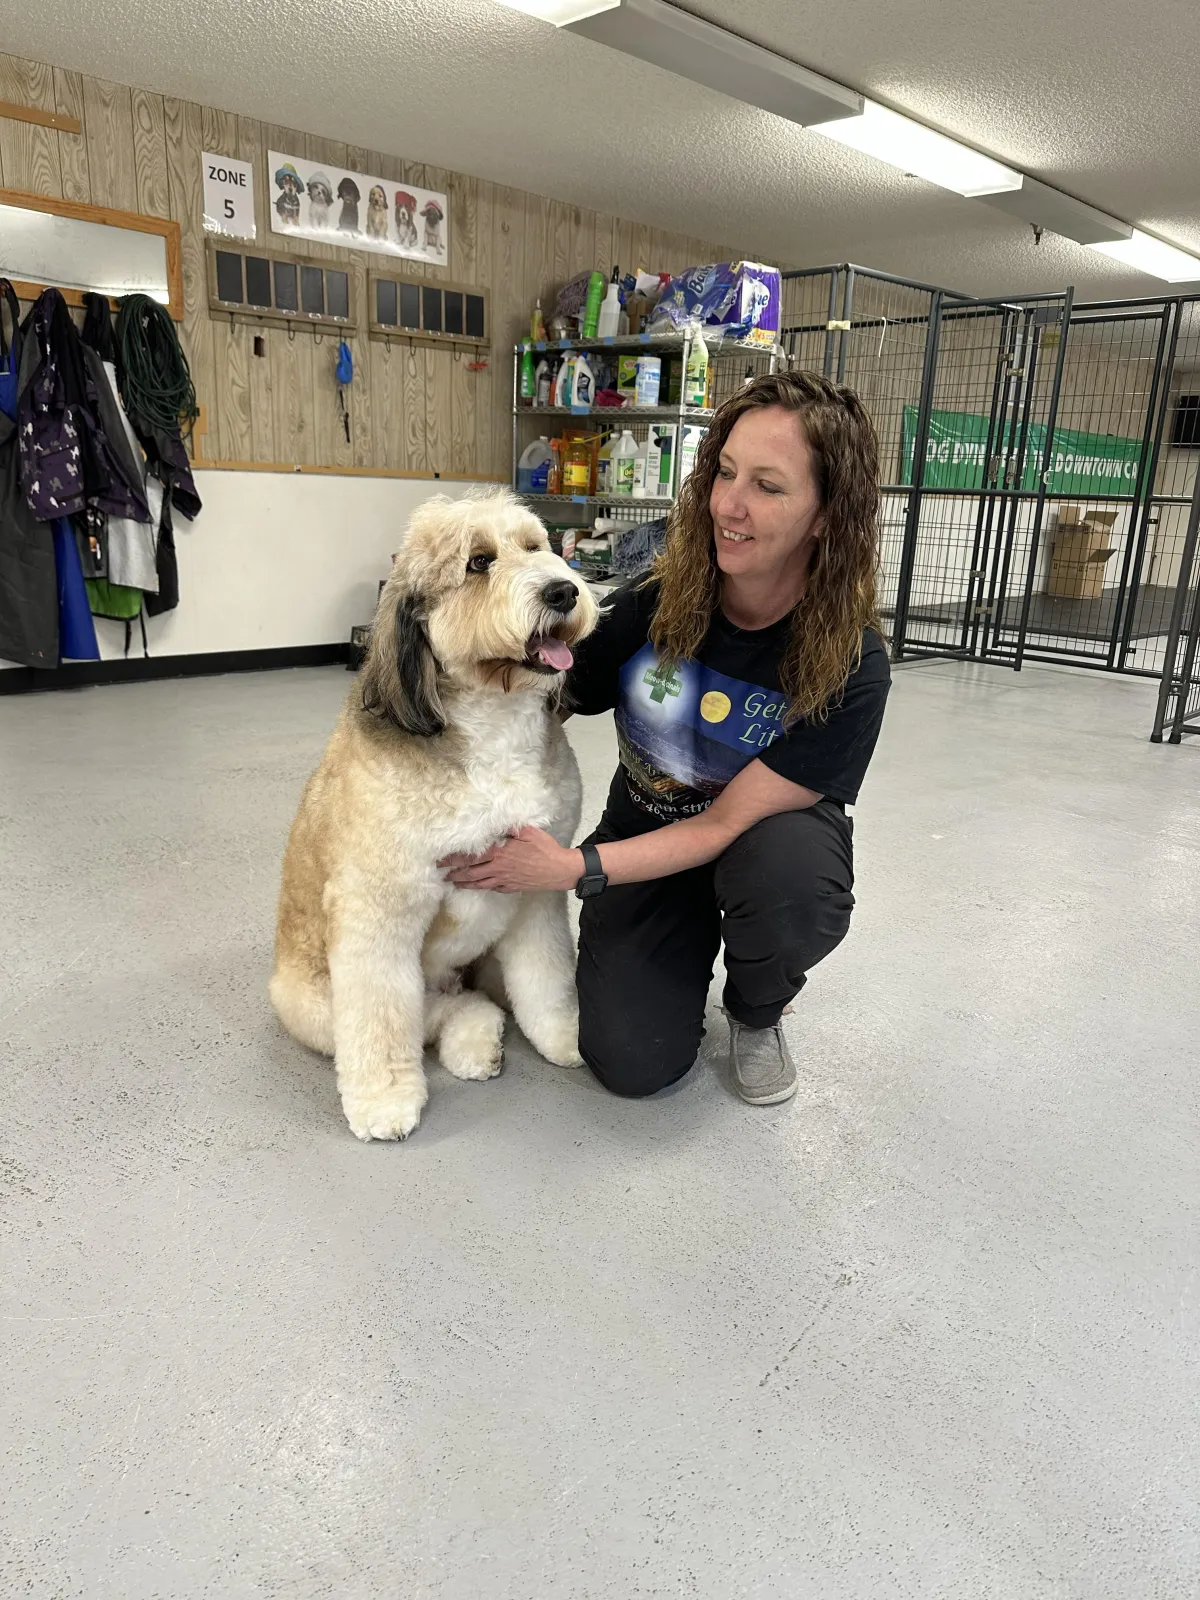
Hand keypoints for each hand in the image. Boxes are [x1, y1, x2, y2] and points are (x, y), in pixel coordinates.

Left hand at [439, 827, 582, 893]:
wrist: (558, 870)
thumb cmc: (545, 848)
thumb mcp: (528, 831)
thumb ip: (510, 828)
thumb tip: (496, 822)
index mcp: (499, 853)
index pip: (470, 857)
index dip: (454, 859)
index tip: (442, 860)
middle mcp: (497, 868)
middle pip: (470, 872)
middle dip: (453, 872)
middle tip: (440, 873)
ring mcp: (504, 880)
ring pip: (478, 883)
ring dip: (464, 883)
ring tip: (452, 882)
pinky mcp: (511, 887)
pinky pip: (492, 888)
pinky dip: (481, 887)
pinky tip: (476, 886)